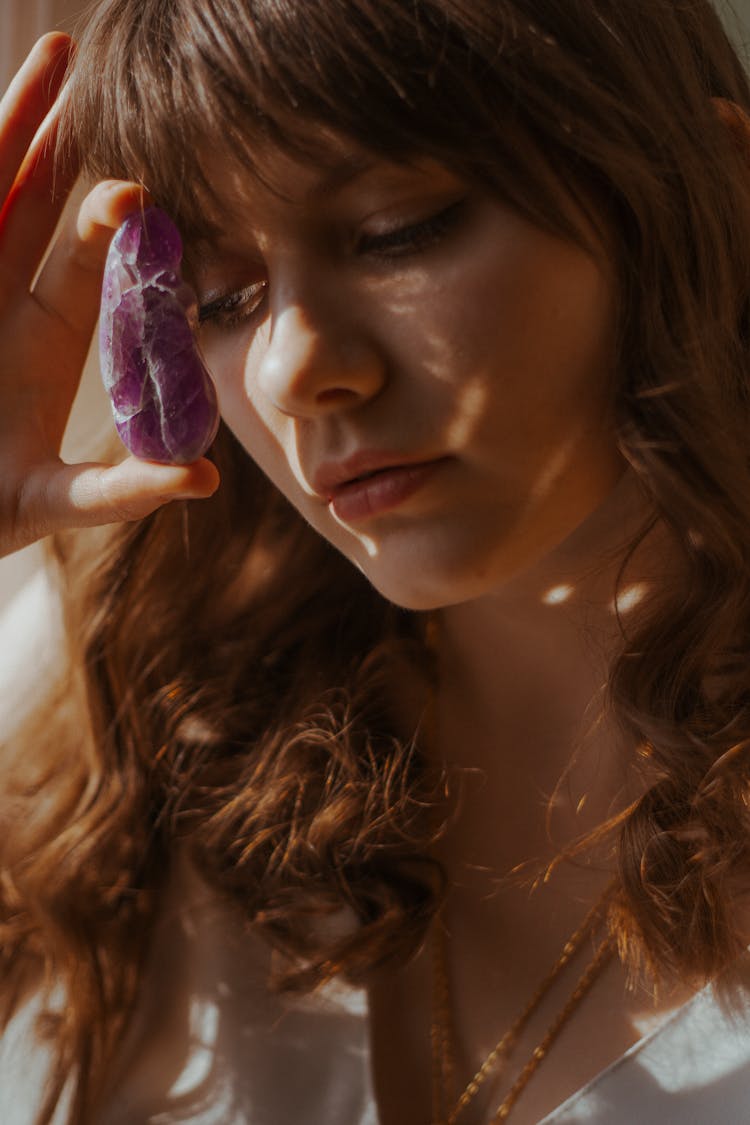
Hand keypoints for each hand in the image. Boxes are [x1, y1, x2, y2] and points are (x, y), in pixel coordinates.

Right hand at [0, 34, 219, 558]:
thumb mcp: (56, 501)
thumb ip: (122, 491)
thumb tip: (205, 478)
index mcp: (46, 340)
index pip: (80, 258)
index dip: (107, 218)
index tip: (139, 191)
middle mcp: (1, 305)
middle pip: (27, 201)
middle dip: (53, 134)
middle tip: (82, 61)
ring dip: (7, 128)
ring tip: (46, 57)